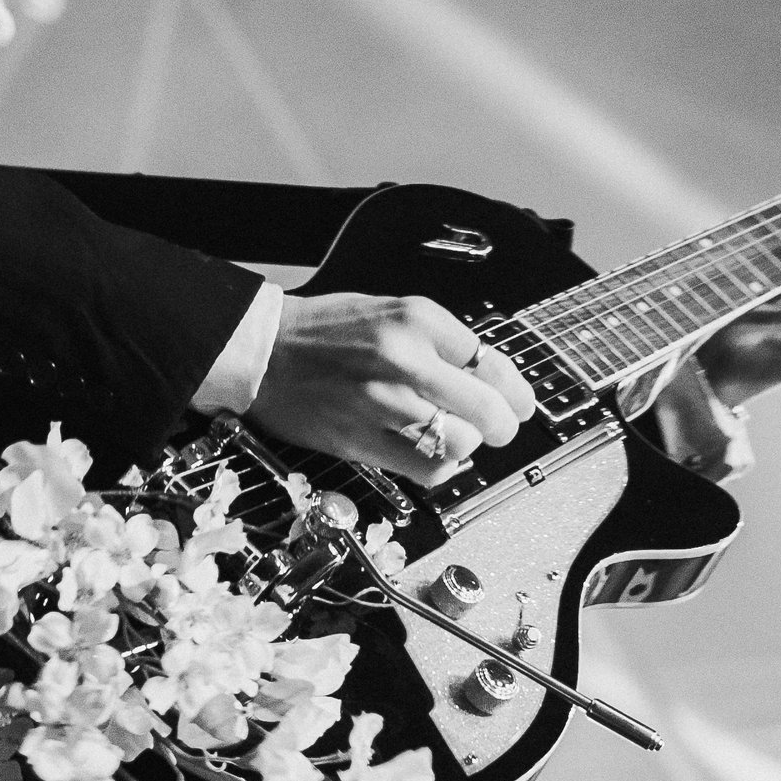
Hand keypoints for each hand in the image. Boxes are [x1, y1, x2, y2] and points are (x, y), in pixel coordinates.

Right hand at [250, 291, 534, 487]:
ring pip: (460, 442)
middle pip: (486, 407)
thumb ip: (438, 341)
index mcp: (415, 319)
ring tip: (460, 439)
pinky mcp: (361, 440)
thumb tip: (487, 377)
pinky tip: (435, 458)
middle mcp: (403, 358)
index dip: (514, 389)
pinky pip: (425, 469)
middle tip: (499, 427)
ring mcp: (382, 403)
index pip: (491, 362)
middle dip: (503, 423)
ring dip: (468, 445)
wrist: (261, 350)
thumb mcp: (389, 312)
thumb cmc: (323, 330)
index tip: (519, 402)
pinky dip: (441, 468)